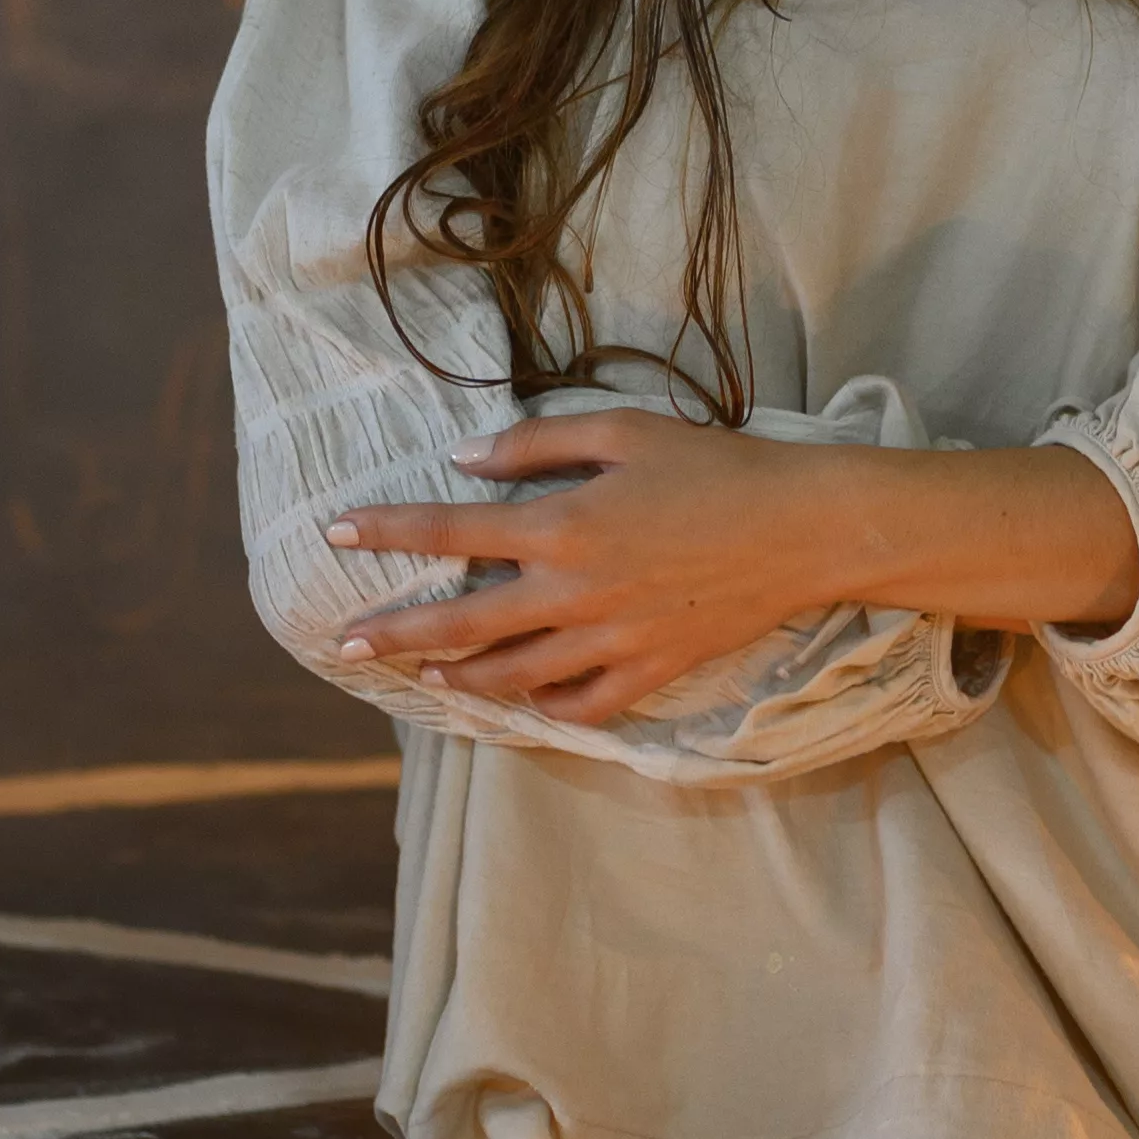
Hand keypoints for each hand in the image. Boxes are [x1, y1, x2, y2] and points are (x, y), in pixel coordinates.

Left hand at [326, 412, 868, 730]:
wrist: (802, 528)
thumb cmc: (714, 465)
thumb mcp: (622, 430)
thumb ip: (535, 444)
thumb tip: (463, 461)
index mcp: (561, 525)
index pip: (447, 530)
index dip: (385, 532)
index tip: (336, 533)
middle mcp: (572, 592)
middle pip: (460, 624)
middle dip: (394, 635)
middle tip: (346, 644)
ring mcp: (610, 641)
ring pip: (512, 676)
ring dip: (457, 678)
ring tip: (424, 678)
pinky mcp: (649, 671)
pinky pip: (581, 706)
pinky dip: (542, 709)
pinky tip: (518, 703)